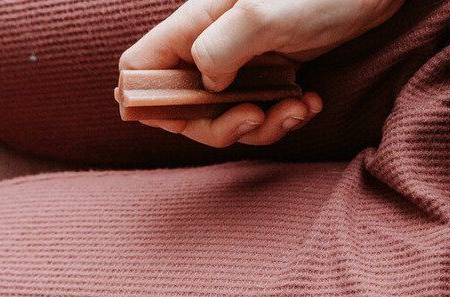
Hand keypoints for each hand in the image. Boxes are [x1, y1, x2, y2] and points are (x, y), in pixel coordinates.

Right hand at [119, 0, 404, 146]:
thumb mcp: (261, 14)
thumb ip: (216, 50)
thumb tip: (205, 85)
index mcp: (193, 25)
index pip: (138, 69)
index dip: (146, 101)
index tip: (180, 116)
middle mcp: (209, 44)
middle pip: (182, 108)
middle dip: (217, 128)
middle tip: (253, 119)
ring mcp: (240, 60)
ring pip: (223, 117)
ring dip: (259, 128)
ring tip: (295, 110)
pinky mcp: (271, 70)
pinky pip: (259, 112)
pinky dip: (283, 118)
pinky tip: (310, 102)